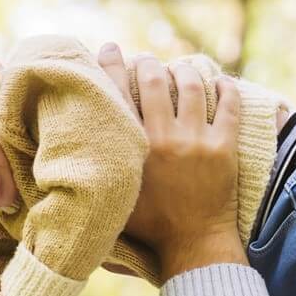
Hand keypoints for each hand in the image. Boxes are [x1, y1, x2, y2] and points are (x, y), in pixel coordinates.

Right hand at [96, 43, 244, 280]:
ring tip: (178, 69)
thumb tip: (66, 156)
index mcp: (134, 149)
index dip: (112, 65)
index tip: (110, 49)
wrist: (193, 246)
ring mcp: (197, 141)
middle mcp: (164, 139)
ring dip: (183, 71)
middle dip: (148, 64)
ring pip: (191, 87)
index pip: (118, 93)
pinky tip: (221, 81)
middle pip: (155, 81)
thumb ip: (95, 173)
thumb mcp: (113, 199)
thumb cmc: (149, 229)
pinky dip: (226, 89)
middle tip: (145, 61)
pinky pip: (229, 107)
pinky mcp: (224, 148)